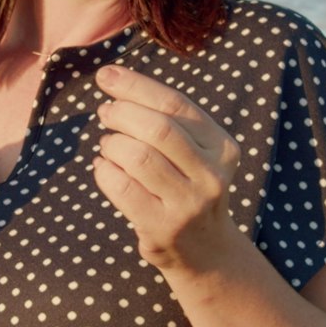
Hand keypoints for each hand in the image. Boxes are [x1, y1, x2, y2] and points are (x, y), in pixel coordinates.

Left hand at [92, 64, 243, 273]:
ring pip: (138, 156)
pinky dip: (103, 171)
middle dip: (122, 113)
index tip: (106, 75)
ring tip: (108, 145)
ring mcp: (189, 204)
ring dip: (112, 144)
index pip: (175, 104)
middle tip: (105, 113)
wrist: (205, 250)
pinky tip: (103, 167)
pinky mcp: (163, 227)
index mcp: (222, 147)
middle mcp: (212, 175)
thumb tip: (114, 80)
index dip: (136, 86)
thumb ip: (166, 120)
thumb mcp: (193, 153)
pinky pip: (122, 187)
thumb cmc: (186, 187)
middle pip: (158, 128)